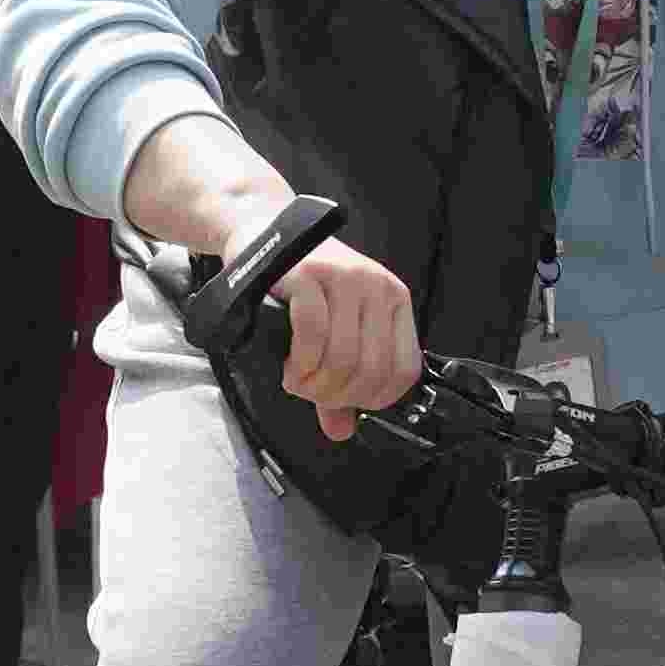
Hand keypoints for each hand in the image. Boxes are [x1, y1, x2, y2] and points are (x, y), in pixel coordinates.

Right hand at [264, 229, 424, 439]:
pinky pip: (313, 333)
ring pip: (343, 357)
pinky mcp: (309, 274)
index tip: (341, 400)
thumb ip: (339, 382)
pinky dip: (300, 361)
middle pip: (371, 369)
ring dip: (314, 382)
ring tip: (296, 379)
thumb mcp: (331, 332)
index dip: (372, 399)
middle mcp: (377, 287)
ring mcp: (345, 277)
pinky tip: (289, 364)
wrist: (260, 234)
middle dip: (336, 394)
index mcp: (395, 302)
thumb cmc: (299, 287)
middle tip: (309, 392)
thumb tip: (342, 431)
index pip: (404, 372)